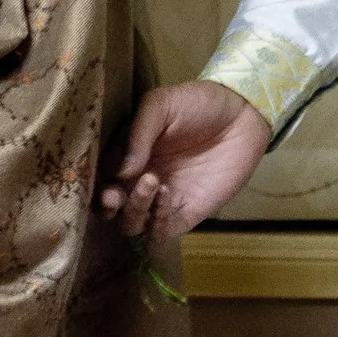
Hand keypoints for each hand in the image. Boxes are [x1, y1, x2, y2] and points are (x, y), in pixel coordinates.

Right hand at [102, 81, 272, 241]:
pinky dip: (157, 220)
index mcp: (126, 156)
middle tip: (114, 196)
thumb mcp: (160, 105)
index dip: (95, 182)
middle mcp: (139, 181)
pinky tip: (166, 193)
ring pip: (132, 224)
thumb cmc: (198, 104)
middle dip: (107, 206)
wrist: (242, 115)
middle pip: (111, 209)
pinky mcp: (185, 214)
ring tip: (151, 182)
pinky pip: (161, 232)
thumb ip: (138, 134)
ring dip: (134, 211)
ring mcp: (161, 200)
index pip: (100, 178)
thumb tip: (120, 172)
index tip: (103, 178)